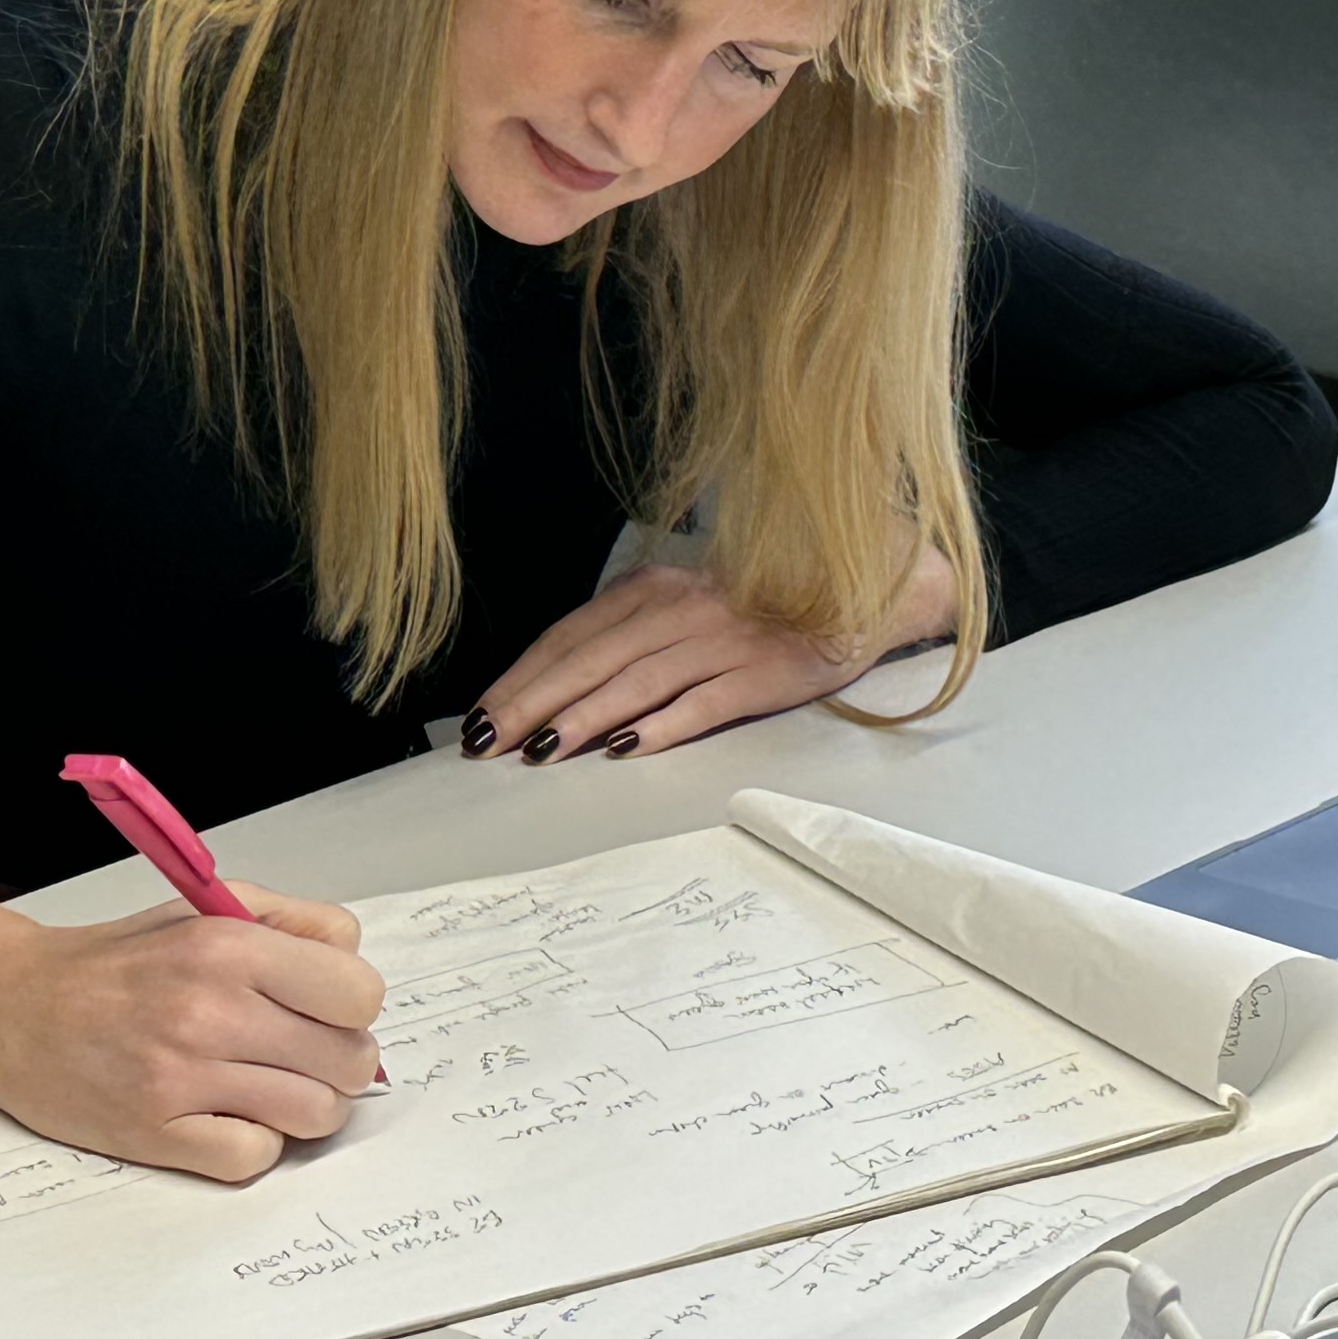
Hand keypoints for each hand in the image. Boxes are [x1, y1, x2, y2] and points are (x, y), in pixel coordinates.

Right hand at [0, 879, 383, 1182]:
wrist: (10, 1005)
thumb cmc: (112, 961)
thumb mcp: (205, 907)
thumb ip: (292, 922)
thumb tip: (353, 961)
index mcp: (228, 947)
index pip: (358, 991)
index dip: (352, 1003)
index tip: (329, 1007)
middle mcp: (209, 1012)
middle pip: (348, 1060)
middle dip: (338, 1058)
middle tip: (303, 1051)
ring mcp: (182, 1080)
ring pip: (314, 1116)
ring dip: (304, 1105)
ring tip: (269, 1084)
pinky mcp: (156, 1135)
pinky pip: (255, 1158)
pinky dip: (254, 1142)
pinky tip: (229, 1114)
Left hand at [464, 551, 957, 765]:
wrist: (857, 589)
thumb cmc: (755, 608)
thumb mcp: (682, 607)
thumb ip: (628, 638)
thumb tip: (557, 691)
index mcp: (652, 589)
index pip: (570, 634)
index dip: (522, 675)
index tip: (480, 715)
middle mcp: (680, 608)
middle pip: (592, 657)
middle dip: (534, 700)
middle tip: (489, 740)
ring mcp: (722, 639)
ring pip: (638, 680)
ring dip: (585, 716)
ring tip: (542, 749)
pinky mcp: (762, 671)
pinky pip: (704, 702)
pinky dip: (663, 725)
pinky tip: (628, 749)